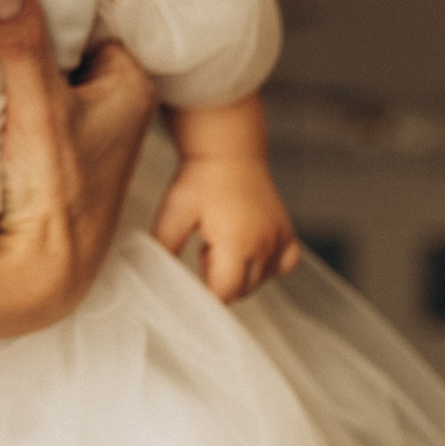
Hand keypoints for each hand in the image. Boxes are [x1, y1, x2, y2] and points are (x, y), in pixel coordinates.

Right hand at [0, 0, 157, 338]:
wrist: (41, 271)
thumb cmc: (56, 193)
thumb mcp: (39, 108)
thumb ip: (23, 44)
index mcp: (133, 86)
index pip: (91, 22)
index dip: (52, 6)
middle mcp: (119, 106)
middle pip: (69, 48)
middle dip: (33, 36)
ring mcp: (91, 130)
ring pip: (52, 76)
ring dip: (20, 69)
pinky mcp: (63, 152)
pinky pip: (39, 103)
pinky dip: (16, 97)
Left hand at [152, 154, 300, 301]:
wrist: (228, 150)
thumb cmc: (200, 179)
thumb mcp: (172, 213)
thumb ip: (164, 247)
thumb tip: (157, 274)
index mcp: (236, 243)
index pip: (223, 293)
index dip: (204, 295)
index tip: (190, 285)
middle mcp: (264, 244)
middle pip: (241, 290)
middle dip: (219, 281)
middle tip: (203, 251)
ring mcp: (279, 239)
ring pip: (261, 280)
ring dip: (239, 274)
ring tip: (220, 245)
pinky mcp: (287, 232)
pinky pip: (284, 265)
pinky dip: (268, 266)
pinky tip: (248, 250)